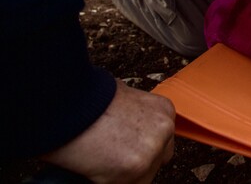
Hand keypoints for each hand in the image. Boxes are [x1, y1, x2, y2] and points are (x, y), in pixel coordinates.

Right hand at [41, 80, 174, 183]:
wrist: (67, 104)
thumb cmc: (86, 99)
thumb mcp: (120, 95)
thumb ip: (134, 112)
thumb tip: (129, 124)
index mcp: (163, 110)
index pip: (163, 141)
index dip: (141, 148)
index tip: (128, 150)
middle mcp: (164, 129)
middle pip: (157, 161)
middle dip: (136, 162)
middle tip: (113, 156)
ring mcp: (152, 150)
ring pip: (142, 177)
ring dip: (122, 175)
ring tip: (100, 159)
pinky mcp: (135, 168)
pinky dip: (108, 181)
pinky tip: (96, 167)